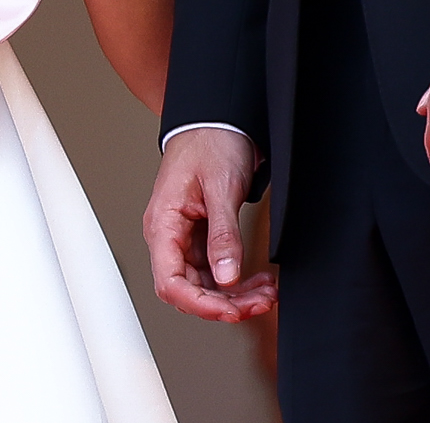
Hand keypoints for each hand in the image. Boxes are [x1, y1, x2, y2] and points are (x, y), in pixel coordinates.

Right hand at [143, 128, 277, 321]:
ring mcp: (185, 237)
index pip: (170, 283)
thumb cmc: (210, 142)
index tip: (232, 311)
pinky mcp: (201, 235)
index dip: (200, 305)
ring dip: (235, 295)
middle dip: (226, 303)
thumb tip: (226, 278)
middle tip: (261, 303)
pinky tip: (259, 279)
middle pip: (190, 289)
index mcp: (163, 224)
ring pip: (206, 284)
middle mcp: (169, 236)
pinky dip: (238, 279)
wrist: (218, 118)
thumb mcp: (221, 187)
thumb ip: (222, 235)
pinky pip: (216, 269)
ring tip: (267, 292)